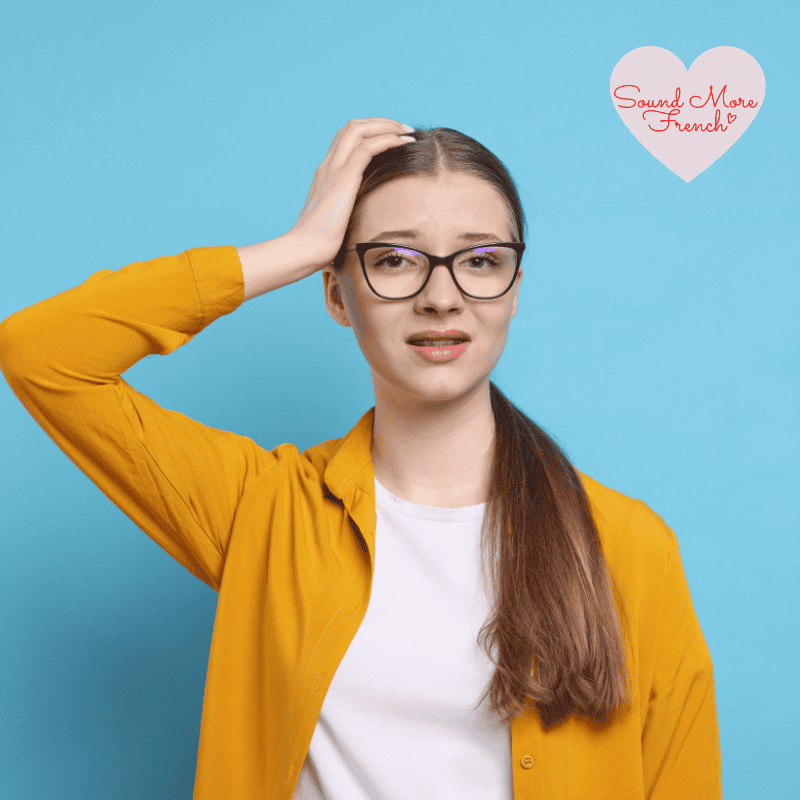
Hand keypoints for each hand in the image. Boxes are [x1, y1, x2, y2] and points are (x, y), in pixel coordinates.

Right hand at [284, 117, 414, 276]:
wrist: (304, 250)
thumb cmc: (318, 245)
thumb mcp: (336, 223)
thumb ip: (347, 214)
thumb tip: (365, 224)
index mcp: (325, 175)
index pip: (345, 140)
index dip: (369, 133)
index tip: (392, 139)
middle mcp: (327, 167)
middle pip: (352, 127)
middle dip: (380, 123)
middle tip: (403, 129)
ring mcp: (332, 170)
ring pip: (358, 130)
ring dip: (386, 126)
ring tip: (407, 132)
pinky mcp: (342, 179)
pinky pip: (367, 148)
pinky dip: (387, 140)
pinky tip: (403, 143)